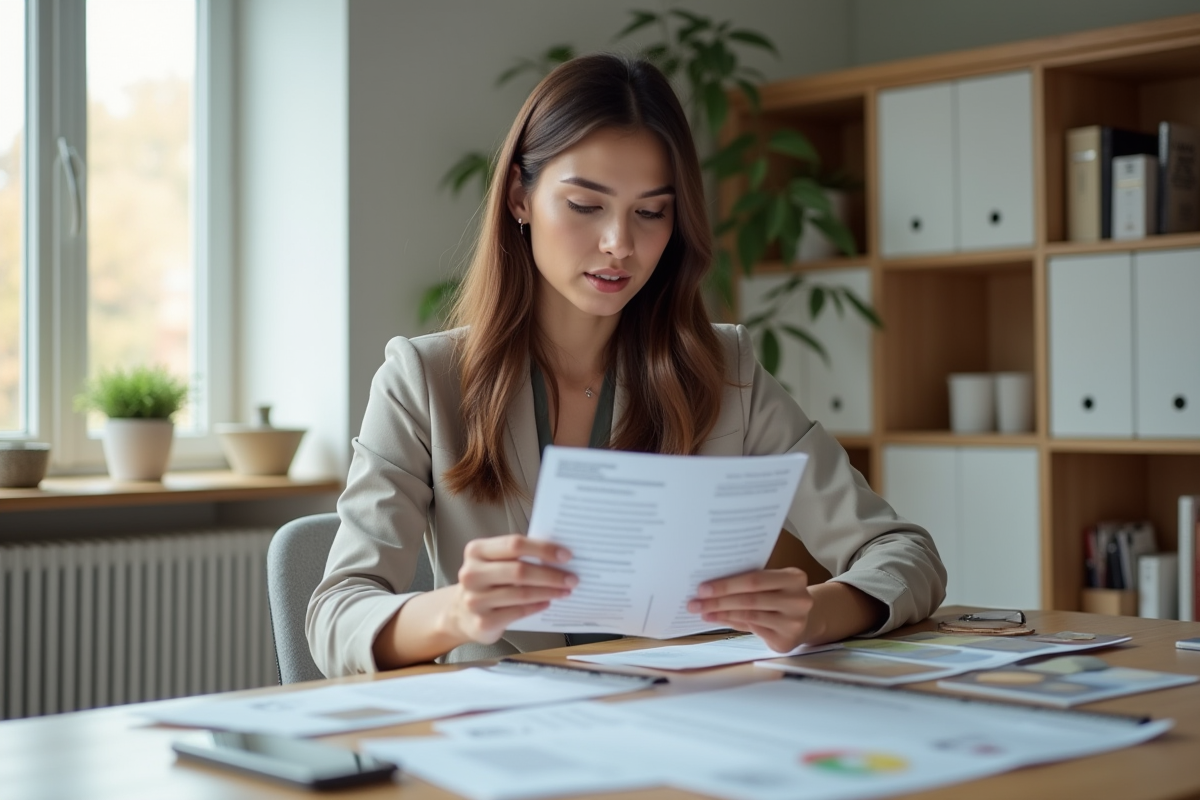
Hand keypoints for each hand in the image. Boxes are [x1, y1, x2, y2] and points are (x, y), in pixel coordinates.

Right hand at [450, 535, 576, 644]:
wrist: (460, 613)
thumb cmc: (487, 582)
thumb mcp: (494, 562)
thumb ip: (518, 555)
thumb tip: (557, 556)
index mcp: (476, 551)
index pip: (514, 544)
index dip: (543, 549)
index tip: (566, 555)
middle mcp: (471, 574)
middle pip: (519, 570)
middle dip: (550, 574)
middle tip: (572, 578)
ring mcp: (475, 599)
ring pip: (521, 593)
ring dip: (548, 591)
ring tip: (565, 590)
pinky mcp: (483, 622)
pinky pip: (518, 612)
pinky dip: (537, 606)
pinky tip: (548, 602)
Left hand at [687, 567, 813, 651]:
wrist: (808, 619)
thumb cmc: (781, 596)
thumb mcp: (773, 583)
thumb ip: (750, 583)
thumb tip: (710, 586)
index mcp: (794, 578)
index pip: (754, 579)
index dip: (727, 584)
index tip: (703, 588)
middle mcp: (798, 599)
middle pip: (750, 599)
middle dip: (719, 601)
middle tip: (696, 603)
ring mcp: (794, 622)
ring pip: (749, 615)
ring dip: (721, 614)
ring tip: (703, 612)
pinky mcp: (786, 640)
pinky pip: (752, 629)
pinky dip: (731, 623)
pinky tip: (717, 619)